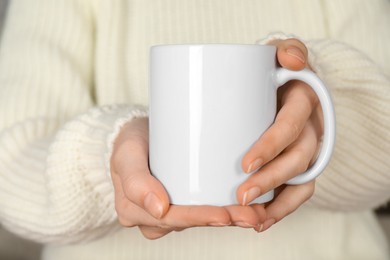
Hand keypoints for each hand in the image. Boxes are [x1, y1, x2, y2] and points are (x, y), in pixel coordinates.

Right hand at [110, 118, 265, 238]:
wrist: (133, 135)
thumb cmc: (128, 143)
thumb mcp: (126, 156)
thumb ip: (136, 181)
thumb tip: (159, 209)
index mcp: (136, 211)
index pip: (172, 218)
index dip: (200, 218)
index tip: (225, 215)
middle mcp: (153, 216)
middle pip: (192, 222)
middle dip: (224, 219)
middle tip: (252, 214)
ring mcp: (169, 210)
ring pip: (201, 219)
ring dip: (230, 217)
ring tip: (257, 211)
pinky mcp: (181, 201)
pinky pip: (203, 209)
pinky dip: (226, 209)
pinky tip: (249, 206)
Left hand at [237, 39, 321, 231]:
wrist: (281, 86)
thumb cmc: (273, 73)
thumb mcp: (278, 54)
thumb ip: (287, 49)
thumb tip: (292, 60)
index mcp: (303, 102)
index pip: (290, 125)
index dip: (272, 145)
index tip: (245, 164)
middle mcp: (311, 129)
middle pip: (297, 159)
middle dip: (271, 180)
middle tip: (241, 196)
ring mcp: (307, 150)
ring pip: (301, 182)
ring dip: (278, 204)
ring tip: (251, 219)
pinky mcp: (299, 166)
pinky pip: (298, 192)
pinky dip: (282, 209)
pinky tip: (261, 221)